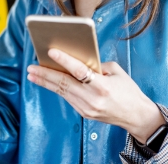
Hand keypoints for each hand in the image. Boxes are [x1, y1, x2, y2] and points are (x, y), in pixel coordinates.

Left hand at [27, 48, 165, 142]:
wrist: (136, 116)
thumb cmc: (128, 90)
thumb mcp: (116, 72)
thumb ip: (97, 65)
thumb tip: (77, 59)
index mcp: (102, 85)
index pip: (79, 71)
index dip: (64, 60)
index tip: (51, 52)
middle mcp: (92, 98)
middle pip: (64, 83)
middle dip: (45, 74)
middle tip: (31, 67)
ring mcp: (87, 108)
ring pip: (62, 92)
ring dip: (46, 82)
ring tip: (32, 74)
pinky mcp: (84, 113)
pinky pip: (67, 97)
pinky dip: (57, 88)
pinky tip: (47, 82)